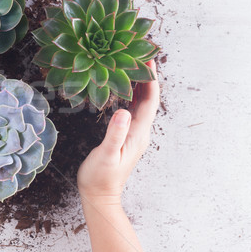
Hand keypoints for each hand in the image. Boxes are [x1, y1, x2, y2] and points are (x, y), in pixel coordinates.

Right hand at [77, 60, 159, 205]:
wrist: (99, 196)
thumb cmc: (100, 177)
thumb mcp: (106, 155)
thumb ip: (115, 134)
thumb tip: (123, 111)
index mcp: (138, 134)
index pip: (150, 102)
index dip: (151, 80)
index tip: (148, 61)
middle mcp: (140, 132)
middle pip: (149, 100)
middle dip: (147, 77)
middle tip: (141, 56)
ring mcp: (134, 134)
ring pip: (141, 104)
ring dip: (140, 85)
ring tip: (133, 66)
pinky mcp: (126, 136)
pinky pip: (133, 110)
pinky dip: (131, 96)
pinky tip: (124, 88)